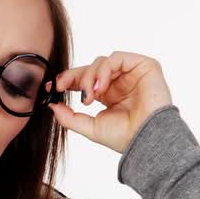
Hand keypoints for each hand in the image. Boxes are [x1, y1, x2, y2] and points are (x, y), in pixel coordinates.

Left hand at [46, 51, 173, 153]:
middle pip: (91, 68)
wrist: (147, 140)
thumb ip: (70, 118)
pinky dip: (104, 71)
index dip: (68, 80)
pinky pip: (117, 58)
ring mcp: (132, 73)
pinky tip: (101, 88)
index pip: (85, 80)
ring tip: (89, 96)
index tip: (52, 86)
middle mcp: (120, 82)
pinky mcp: (144, 65)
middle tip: (63, 87)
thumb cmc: (125, 137)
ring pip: (101, 62)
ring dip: (89, 77)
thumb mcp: (90, 127)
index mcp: (109, 95)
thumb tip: (52, 106)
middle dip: (74, 76)